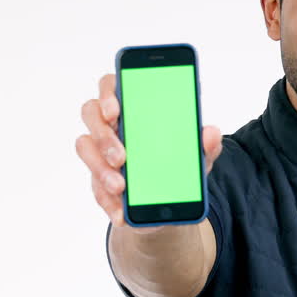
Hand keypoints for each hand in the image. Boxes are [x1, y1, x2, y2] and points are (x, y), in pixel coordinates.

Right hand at [75, 73, 222, 231]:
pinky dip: (108, 201)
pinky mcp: (97, 177)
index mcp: (132, 106)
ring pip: (85, 147)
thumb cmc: (177, 164)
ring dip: (100, 168)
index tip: (116, 110)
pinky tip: (121, 212)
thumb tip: (211, 133)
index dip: (109, 93)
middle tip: (121, 157)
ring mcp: (100, 150)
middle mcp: (110, 123)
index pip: (112, 85)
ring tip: (121, 187)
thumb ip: (205, 145)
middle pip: (91, 113)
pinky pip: (94, 186)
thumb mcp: (197, 157)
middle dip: (103, 135)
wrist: (167, 202)